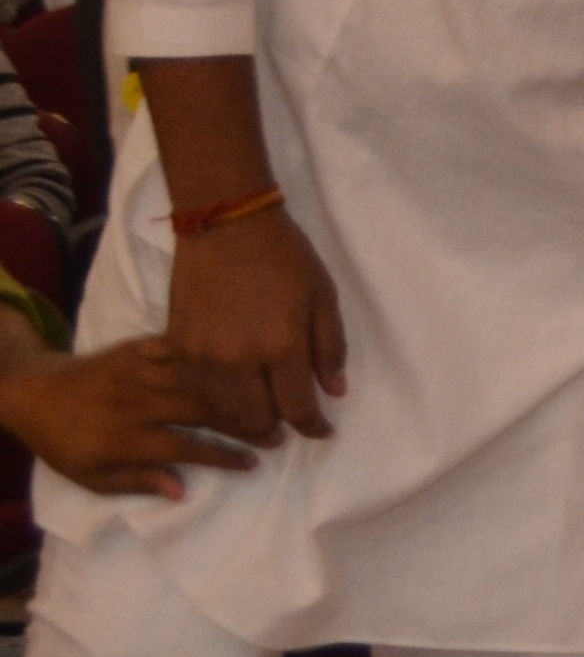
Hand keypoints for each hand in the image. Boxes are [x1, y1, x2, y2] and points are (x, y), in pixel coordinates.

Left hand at [0, 340, 260, 497]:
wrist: (32, 393)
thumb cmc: (64, 442)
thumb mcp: (90, 477)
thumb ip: (135, 482)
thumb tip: (181, 491)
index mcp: (125, 437)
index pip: (186, 448)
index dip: (224, 456)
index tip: (254, 462)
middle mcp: (137, 403)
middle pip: (202, 411)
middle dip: (245, 422)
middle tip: (279, 431)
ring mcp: (138, 370)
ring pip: (198, 378)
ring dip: (237, 389)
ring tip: (269, 397)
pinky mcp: (136, 347)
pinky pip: (180, 347)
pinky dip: (210, 353)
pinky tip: (237, 359)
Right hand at [169, 205, 346, 440]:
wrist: (226, 226)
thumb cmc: (284, 258)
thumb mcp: (323, 298)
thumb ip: (330, 349)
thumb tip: (333, 392)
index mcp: (282, 347)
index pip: (298, 409)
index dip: (313, 426)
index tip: (322, 431)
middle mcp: (238, 360)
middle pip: (257, 419)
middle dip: (279, 425)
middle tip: (292, 418)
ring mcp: (202, 356)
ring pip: (224, 410)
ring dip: (246, 414)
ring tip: (263, 407)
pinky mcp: (177, 347)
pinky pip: (196, 390)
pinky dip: (217, 396)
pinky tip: (233, 387)